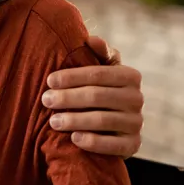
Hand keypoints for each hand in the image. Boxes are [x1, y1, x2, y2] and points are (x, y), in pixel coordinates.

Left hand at [43, 35, 143, 156]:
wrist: (113, 126)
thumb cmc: (100, 90)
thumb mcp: (101, 71)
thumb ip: (99, 54)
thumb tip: (91, 39)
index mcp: (130, 76)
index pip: (98, 74)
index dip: (72, 76)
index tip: (49, 81)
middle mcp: (137, 98)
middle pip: (98, 96)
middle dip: (68, 98)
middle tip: (46, 100)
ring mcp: (136, 123)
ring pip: (103, 120)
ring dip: (75, 120)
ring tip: (53, 121)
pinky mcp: (133, 145)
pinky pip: (114, 145)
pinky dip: (93, 142)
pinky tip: (74, 139)